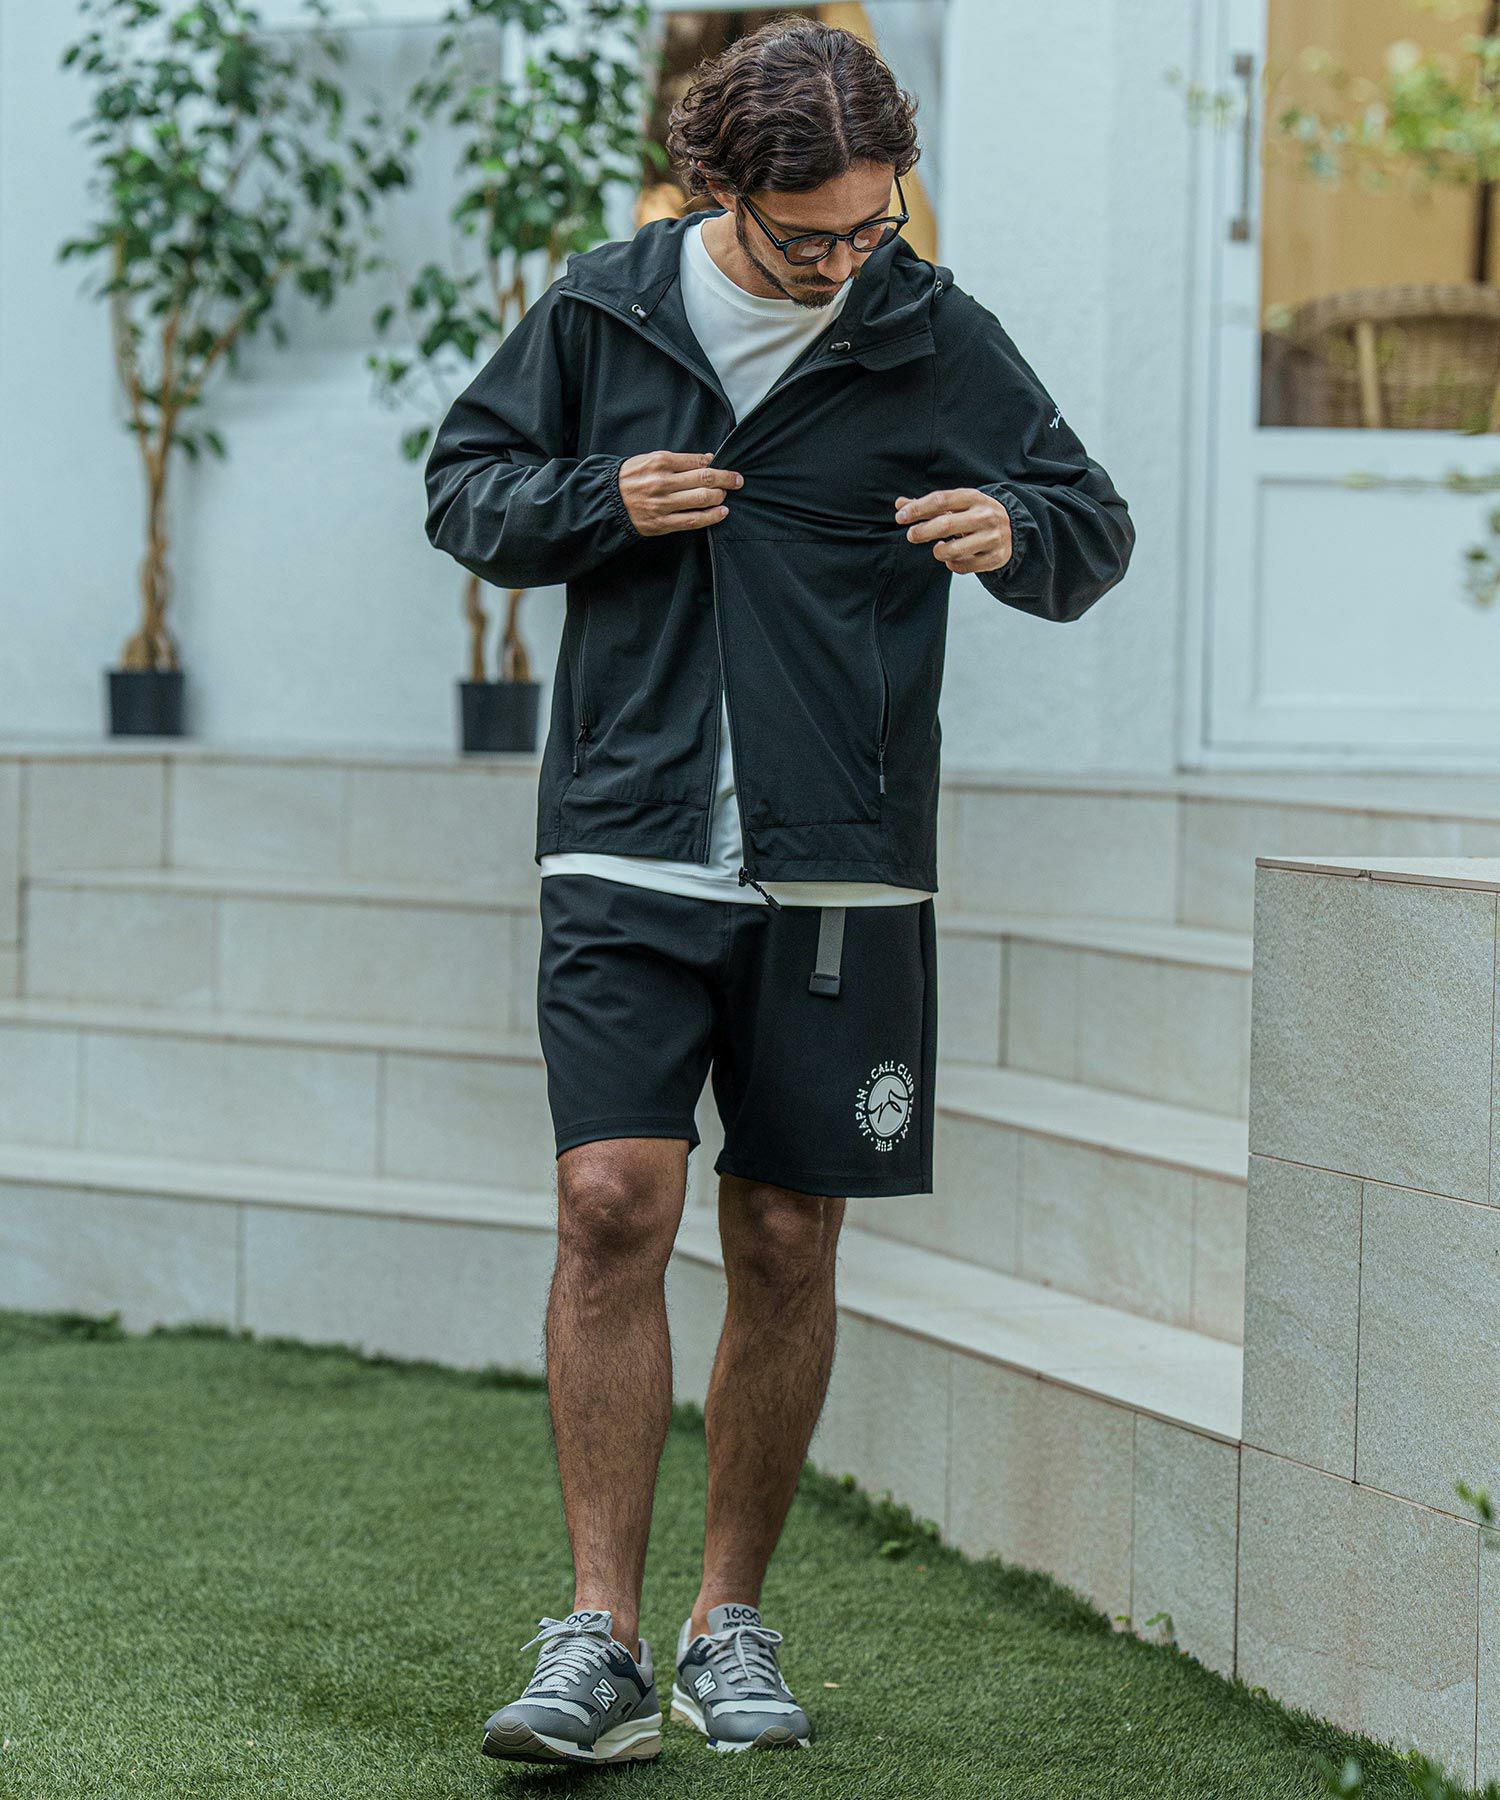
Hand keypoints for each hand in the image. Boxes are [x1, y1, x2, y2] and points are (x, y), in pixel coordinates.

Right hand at [619, 450, 742, 535]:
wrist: (607, 501)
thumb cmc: (630, 477)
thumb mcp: (650, 459)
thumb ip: (679, 460)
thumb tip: (707, 459)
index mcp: (660, 461)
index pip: (698, 461)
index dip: (717, 464)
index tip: (727, 466)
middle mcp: (663, 482)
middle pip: (705, 479)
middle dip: (726, 479)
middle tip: (738, 480)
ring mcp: (663, 504)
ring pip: (702, 499)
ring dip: (720, 497)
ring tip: (726, 495)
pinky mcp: (662, 523)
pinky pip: (693, 520)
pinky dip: (711, 516)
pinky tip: (721, 512)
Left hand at [894, 488, 1012, 574]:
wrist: (1014, 529)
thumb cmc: (975, 515)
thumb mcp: (957, 505)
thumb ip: (928, 506)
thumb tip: (899, 504)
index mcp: (974, 498)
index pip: (941, 500)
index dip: (918, 509)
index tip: (900, 517)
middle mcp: (985, 516)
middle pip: (946, 525)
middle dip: (923, 531)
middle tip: (911, 535)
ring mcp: (992, 537)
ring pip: (954, 550)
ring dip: (939, 551)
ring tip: (938, 548)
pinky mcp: (995, 557)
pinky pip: (963, 567)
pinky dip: (952, 564)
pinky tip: (953, 558)